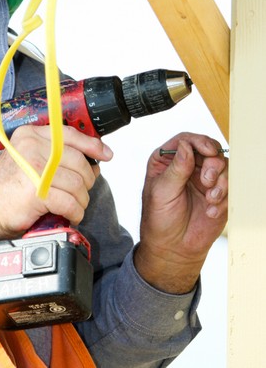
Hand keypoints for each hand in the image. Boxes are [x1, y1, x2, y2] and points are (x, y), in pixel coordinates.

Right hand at [0, 125, 112, 245]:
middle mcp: (32, 147)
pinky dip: (75, 212)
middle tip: (81, 191)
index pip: (69, 134)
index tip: (105, 154)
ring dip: (81, 199)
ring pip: (78, 183)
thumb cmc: (8, 187)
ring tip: (74, 205)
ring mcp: (35, 169)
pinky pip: (70, 202)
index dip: (92, 145)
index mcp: (30, 134)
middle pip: (78, 160)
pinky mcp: (38, 192)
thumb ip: (54, 153)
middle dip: (86, 180)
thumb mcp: (27, 157)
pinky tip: (70, 214)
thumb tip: (93, 160)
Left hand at [134, 132, 227, 293]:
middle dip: (213, 164)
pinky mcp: (217, 194)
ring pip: (223, 166)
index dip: (199, 141)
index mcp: (168, 160)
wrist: (172, 249)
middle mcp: (187, 166)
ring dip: (220, 182)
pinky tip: (211, 210)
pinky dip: (224, 198)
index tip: (208, 151)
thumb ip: (175, 169)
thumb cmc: (159, 220)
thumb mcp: (161, 192)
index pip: (186, 140)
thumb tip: (186, 145)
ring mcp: (204, 180)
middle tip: (208, 181)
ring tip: (210, 199)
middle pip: (209, 150)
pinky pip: (230, 187)